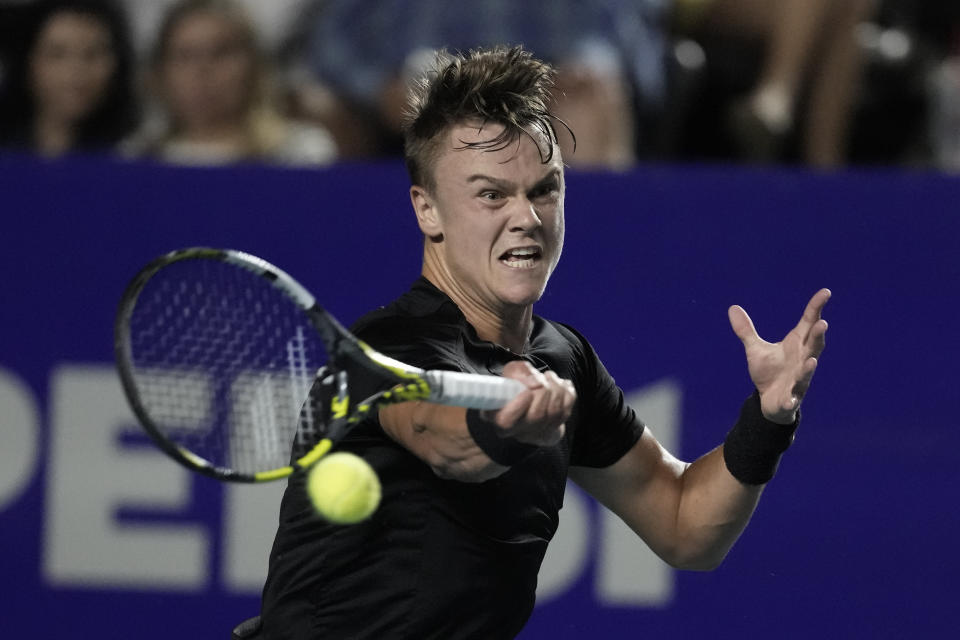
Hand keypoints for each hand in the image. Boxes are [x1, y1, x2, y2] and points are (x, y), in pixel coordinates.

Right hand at [483, 360, 575, 446]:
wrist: (531, 393)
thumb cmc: (517, 384)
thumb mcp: (512, 372)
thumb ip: (519, 373)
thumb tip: (535, 382)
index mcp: (498, 416)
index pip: (506, 420)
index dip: (519, 405)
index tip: (527, 390)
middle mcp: (516, 430)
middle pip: (536, 416)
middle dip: (543, 390)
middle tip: (541, 378)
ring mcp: (536, 433)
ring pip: (554, 413)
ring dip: (556, 388)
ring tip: (549, 377)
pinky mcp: (553, 431)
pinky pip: (566, 411)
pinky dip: (566, 393)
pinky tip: (559, 386)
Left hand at [728, 289, 830, 423]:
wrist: (770, 402)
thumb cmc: (769, 372)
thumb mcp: (756, 349)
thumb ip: (746, 330)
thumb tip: (732, 307)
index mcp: (797, 345)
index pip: (809, 323)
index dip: (816, 307)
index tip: (825, 292)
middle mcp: (802, 360)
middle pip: (813, 346)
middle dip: (818, 336)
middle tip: (823, 323)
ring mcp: (798, 380)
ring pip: (806, 372)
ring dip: (809, 367)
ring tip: (812, 361)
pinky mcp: (789, 398)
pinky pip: (791, 399)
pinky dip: (791, 399)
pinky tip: (790, 399)